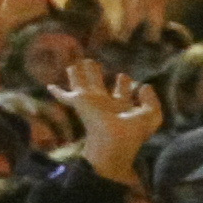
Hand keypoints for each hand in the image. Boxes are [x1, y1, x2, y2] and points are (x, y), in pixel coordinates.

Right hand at [51, 63, 161, 183]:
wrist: (115, 141)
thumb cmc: (134, 132)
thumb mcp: (152, 115)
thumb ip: (151, 100)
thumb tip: (144, 86)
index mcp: (120, 107)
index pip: (120, 91)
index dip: (123, 83)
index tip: (123, 76)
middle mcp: (104, 104)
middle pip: (98, 84)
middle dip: (95, 73)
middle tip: (92, 62)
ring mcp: (90, 103)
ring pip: (81, 84)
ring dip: (77, 74)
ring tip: (73, 64)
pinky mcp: (79, 103)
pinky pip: (65, 96)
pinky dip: (57, 92)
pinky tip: (50, 86)